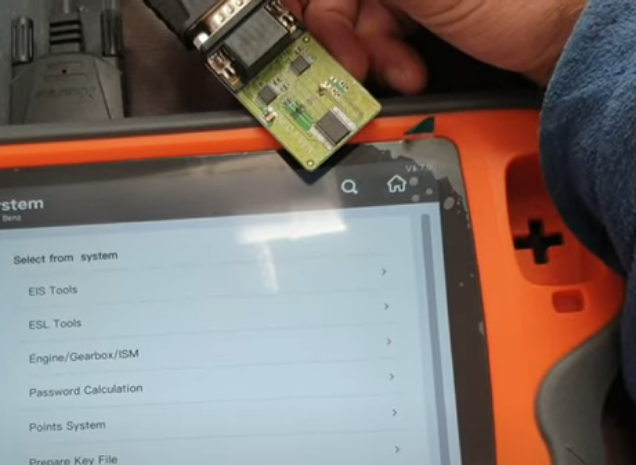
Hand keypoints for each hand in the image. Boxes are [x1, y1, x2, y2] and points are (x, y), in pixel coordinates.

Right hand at [286, 0, 586, 93]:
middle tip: (341, 64)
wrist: (569, 48)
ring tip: (390, 76)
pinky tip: (404, 75)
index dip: (296, 5)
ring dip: (364, 57)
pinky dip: (387, 63)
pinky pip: (383, 40)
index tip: (277, 26)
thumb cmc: (519, 4)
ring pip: (357, 22)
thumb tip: (311, 2)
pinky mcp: (425, 17)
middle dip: (335, 33)